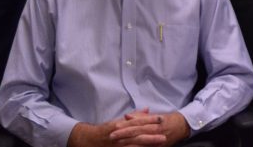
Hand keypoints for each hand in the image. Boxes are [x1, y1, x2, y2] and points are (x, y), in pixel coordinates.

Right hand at [69, 109, 188, 146]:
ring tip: (159, 143)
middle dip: (151, 134)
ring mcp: (118, 144)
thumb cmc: (106, 130)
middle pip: (138, 134)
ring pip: (135, 144)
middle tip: (164, 134)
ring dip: (147, 144)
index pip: (138, 122)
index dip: (150, 120)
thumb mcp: (119, 121)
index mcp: (121, 125)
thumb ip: (134, 116)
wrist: (88, 140)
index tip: (161, 119)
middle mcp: (119, 134)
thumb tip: (147, 109)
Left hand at [119, 110, 188, 145]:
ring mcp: (159, 140)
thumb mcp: (156, 115)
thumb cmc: (169, 120)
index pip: (139, 122)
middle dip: (125, 134)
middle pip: (139, 132)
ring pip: (142, 141)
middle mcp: (158, 130)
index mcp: (156, 120)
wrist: (184, 127)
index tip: (115, 126)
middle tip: (112, 136)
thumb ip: (141, 116)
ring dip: (129, 143)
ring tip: (118, 144)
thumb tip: (127, 116)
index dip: (127, 124)